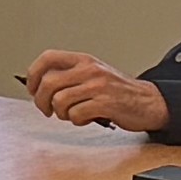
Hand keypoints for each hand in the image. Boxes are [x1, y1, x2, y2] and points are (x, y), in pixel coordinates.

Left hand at [23, 52, 169, 135]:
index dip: (33, 74)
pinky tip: (87, 118)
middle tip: (47, 110)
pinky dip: (77, 121)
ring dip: (62, 114)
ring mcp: (98, 86)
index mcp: (84, 60)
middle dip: (41, 101)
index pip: (48, 58)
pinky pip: (76, 115)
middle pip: (48, 83)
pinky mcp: (105, 103)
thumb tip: (38, 87)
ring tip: (73, 114)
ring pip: (59, 102)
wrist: (148, 101)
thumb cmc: (117, 91)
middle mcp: (89, 69)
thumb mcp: (93, 75)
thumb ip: (69, 76)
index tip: (32, 89)